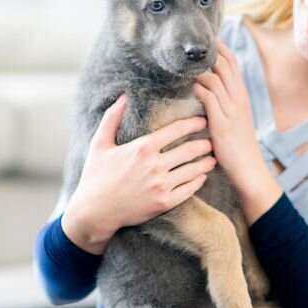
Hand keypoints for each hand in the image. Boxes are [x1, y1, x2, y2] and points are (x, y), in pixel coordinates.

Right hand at [62, 93, 215, 253]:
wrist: (94, 211)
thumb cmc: (96, 175)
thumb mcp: (99, 143)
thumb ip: (112, 117)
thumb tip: (124, 96)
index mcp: (142, 147)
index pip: (176, 130)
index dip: (193, 124)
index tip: (202, 121)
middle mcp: (154, 165)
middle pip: (189, 150)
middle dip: (204, 144)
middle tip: (212, 140)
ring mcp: (161, 185)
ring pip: (192, 170)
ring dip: (205, 163)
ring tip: (212, 158)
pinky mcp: (164, 203)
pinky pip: (188, 190)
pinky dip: (198, 182)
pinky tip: (202, 177)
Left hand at [193, 39, 282, 221]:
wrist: (249, 169)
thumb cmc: (237, 146)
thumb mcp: (234, 119)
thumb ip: (223, 103)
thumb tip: (206, 89)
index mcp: (242, 95)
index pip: (231, 62)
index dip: (219, 48)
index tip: (204, 39)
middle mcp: (239, 98)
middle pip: (224, 64)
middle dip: (208, 52)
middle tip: (190, 45)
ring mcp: (232, 110)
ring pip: (216, 78)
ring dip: (199, 69)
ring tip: (185, 65)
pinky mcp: (223, 124)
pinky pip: (209, 98)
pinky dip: (199, 88)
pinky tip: (189, 86)